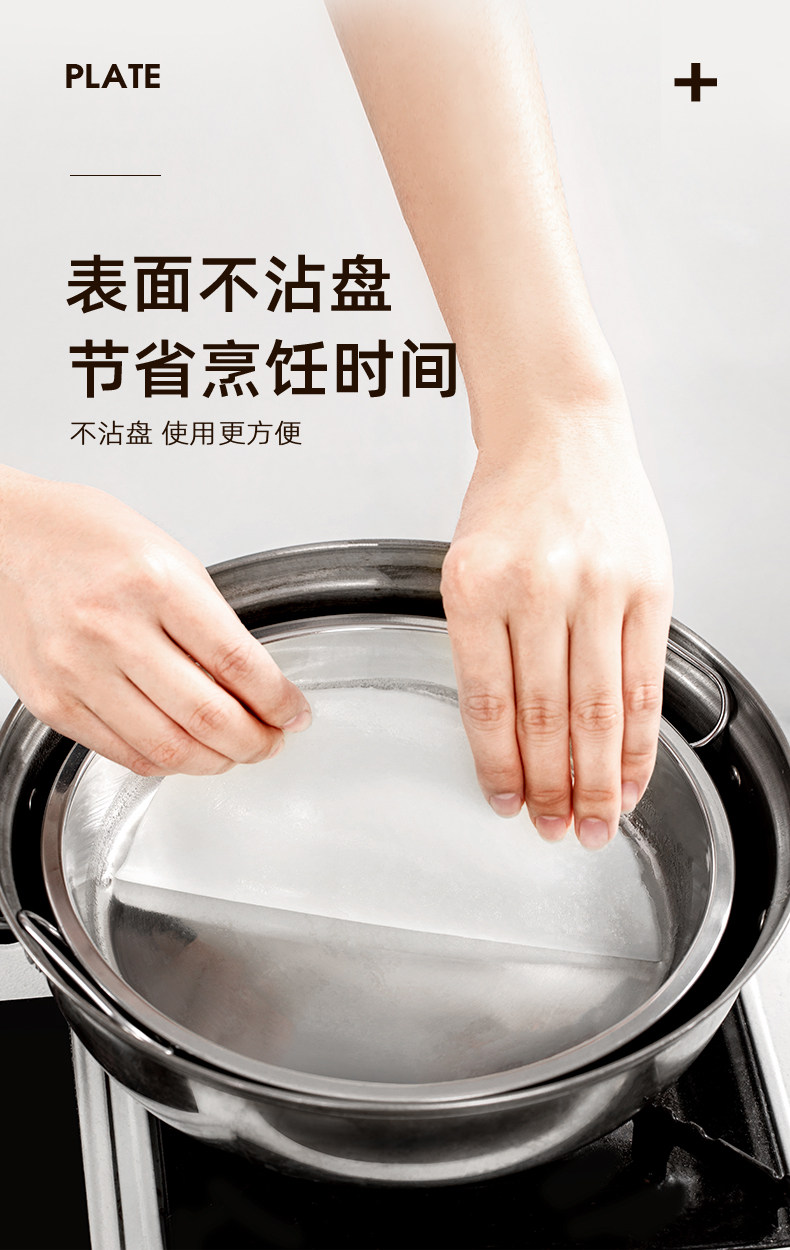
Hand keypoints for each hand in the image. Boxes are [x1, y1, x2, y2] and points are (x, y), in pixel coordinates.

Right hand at [0, 471, 310, 774]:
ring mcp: (77, 669)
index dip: (278, 701)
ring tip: (235, 751)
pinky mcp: (52, 701)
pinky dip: (166, 762)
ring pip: (168, 748)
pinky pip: (123, 753)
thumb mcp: (170, 557)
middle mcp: (112, 628)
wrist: (9, 536)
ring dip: (216, 760)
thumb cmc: (90, 538)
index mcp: (155, 583)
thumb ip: (212, 622)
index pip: (238, 664)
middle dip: (256, 741)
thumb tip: (255, 685)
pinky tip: (185, 749)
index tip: (293, 712)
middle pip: (208, 716)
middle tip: (271, 741)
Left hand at [441, 404, 672, 848]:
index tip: (505, 803)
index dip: (499, 767)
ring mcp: (598, 586)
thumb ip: (484, 647)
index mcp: (475, 585)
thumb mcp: (466, 566)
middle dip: (552, 789)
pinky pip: (643, 681)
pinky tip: (630, 774)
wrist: (560, 432)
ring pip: (597, 709)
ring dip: (597, 779)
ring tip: (595, 822)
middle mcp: (537, 586)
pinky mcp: (647, 587)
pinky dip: (638, 739)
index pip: (488, 703)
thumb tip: (507, 742)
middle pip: (545, 717)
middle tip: (555, 830)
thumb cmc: (509, 499)